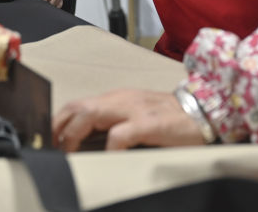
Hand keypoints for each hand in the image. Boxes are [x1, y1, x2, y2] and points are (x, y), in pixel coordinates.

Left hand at [52, 89, 207, 151]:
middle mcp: (121, 99)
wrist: (207, 109)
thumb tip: (88, 144)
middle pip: (77, 107)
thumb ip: (115, 124)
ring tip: (70, 153)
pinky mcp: (149, 123)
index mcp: (117, 99)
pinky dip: (108, 148)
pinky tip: (107, 158)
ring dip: (74, 135)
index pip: (77, 104)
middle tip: (53, 150)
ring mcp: (134, 109)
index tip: (50, 141)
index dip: (59, 122)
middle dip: (59, 128)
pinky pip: (120, 134)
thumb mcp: (138, 117)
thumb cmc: (172, 119)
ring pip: (90, 114)